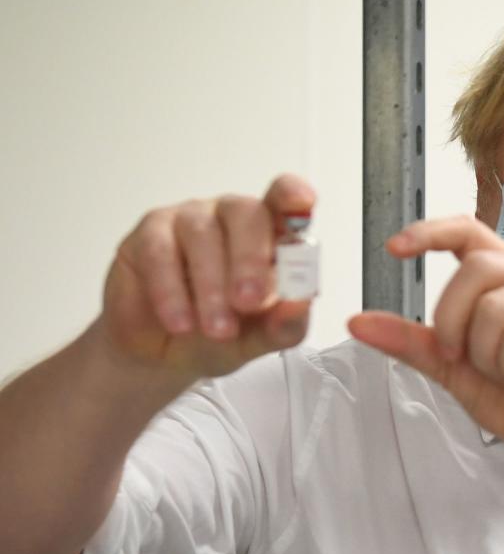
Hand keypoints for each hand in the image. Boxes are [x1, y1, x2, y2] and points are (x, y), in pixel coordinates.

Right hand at [97, 174, 316, 379]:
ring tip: (217, 330)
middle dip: (250, 258)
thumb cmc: (220, 335)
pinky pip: (160, 252)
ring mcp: (189, 221)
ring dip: (211, 286)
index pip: (284, 202)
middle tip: (249, 302)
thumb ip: (285, 325)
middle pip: (246, 213)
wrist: (163, 357)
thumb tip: (300, 305)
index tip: (303, 201)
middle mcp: (231, 219)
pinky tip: (181, 322)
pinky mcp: (149, 236)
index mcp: (269, 235)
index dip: (293, 195)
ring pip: (202, 234)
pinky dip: (172, 292)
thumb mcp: (258, 340)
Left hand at [347, 215, 503, 468]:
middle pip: (476, 269)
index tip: (395, 247)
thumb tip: (359, 322)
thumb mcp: (450, 366)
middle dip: (452, 320)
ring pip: (496, 307)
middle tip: (462, 357)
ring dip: (487, 355)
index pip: (469, 231)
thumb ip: (410, 340)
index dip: (431, 232)